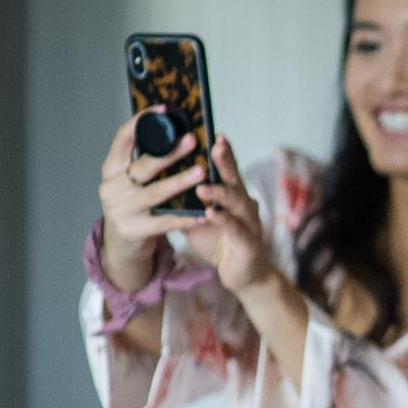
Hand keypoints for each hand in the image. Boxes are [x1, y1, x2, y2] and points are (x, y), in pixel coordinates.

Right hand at [97, 109, 207, 286]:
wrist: (123, 244)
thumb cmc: (136, 205)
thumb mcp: (132, 181)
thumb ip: (145, 160)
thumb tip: (175, 130)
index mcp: (111, 169)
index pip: (122, 139)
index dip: (141, 122)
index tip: (162, 109)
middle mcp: (112, 187)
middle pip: (143, 166)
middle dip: (169, 152)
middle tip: (192, 140)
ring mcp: (121, 210)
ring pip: (155, 193)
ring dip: (180, 181)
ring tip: (201, 172)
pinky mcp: (134, 230)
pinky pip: (165, 221)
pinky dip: (185, 217)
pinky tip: (204, 212)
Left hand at [180, 136, 276, 293]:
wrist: (243, 273)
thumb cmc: (220, 240)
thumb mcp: (199, 214)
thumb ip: (186, 197)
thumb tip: (159, 177)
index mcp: (231, 194)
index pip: (226, 168)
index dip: (221, 151)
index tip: (212, 133)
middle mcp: (243, 203)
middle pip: (234, 178)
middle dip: (225, 162)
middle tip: (214, 146)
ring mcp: (249, 222)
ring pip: (236, 202)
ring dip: (220, 192)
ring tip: (202, 185)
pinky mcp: (248, 243)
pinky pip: (236, 228)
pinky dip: (224, 220)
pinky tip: (212, 214)